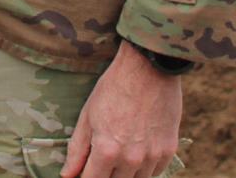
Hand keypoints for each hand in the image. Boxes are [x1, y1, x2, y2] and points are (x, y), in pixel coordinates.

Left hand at [60, 43, 182, 177]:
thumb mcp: (88, 116)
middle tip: (104, 155)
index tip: (85, 171)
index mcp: (107, 151)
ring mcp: (152, 156)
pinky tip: (138, 150)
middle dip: (106, 174)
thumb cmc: (113, 87)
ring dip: (126, 172)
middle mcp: (131, 159)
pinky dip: (145, 167)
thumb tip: (67, 175)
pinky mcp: (169, 150)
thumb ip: (77, 149)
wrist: (148, 68)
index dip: (86, 177)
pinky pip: (155, 172)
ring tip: (121, 150)